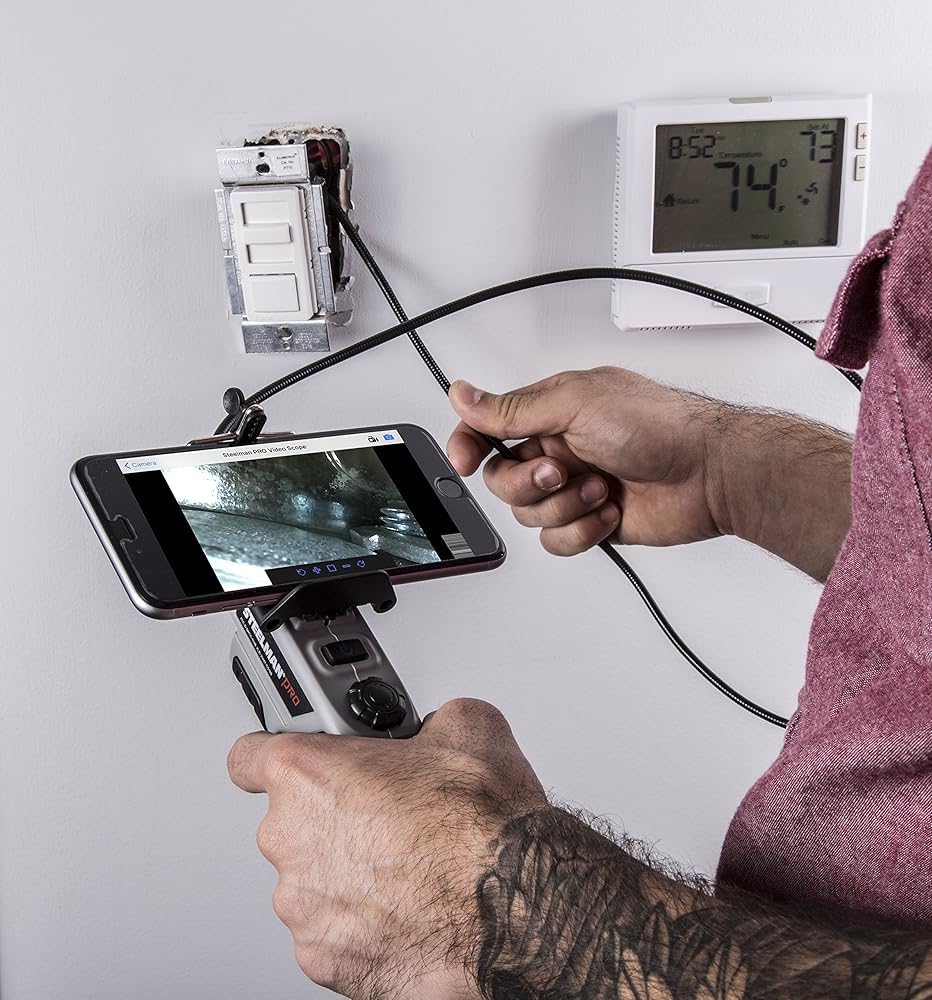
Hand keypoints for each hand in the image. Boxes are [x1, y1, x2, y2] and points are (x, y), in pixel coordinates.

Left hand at [227, 700, 546, 999]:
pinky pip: (332, 928)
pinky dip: (362, 919)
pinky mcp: (323, 959)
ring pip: (314, 877)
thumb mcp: (467, 725)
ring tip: (410, 862)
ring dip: (349, 869)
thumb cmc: (484, 829)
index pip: (249, 755)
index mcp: (307, 774)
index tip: (293, 757)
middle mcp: (290, 839)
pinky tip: (410, 904)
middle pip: (292, 819)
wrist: (514, 912)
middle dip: (335, 812)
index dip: (274, 751)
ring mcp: (303, 905)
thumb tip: (438, 727)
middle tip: (389, 810)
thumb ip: (428, 720)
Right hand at [446, 367, 728, 555]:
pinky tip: (609, 512)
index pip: (488, 428)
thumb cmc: (660, 426)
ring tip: (600, 490)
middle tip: (559, 473)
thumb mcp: (577, 403)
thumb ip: (513, 408)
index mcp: (551, 412)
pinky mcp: (591, 522)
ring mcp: (575, 487)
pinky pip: (556, 541)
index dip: (468, 444)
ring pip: (528, 514)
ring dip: (564, 507)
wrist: (711, 474)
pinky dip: (581, 531)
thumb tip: (463, 395)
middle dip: (528, 483)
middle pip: (501, 479)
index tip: (463, 460)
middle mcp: (560, 449)